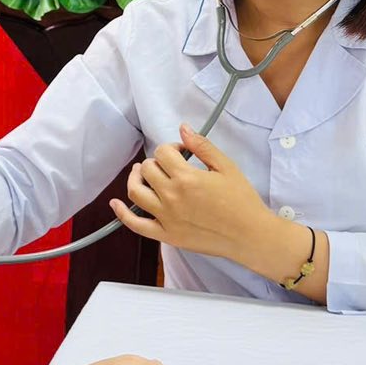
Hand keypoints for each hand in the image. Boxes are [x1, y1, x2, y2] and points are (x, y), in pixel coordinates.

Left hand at [110, 126, 272, 263]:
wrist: (250, 235)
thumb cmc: (242, 201)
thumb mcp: (226, 167)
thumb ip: (202, 146)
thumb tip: (183, 128)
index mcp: (187, 178)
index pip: (163, 153)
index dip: (171, 148)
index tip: (182, 153)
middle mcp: (172, 197)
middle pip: (147, 169)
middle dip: (156, 162)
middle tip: (168, 165)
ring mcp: (166, 218)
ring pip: (136, 192)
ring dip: (135, 178)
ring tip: (142, 174)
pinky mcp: (166, 235)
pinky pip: (136, 225)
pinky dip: (122, 213)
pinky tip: (115, 203)